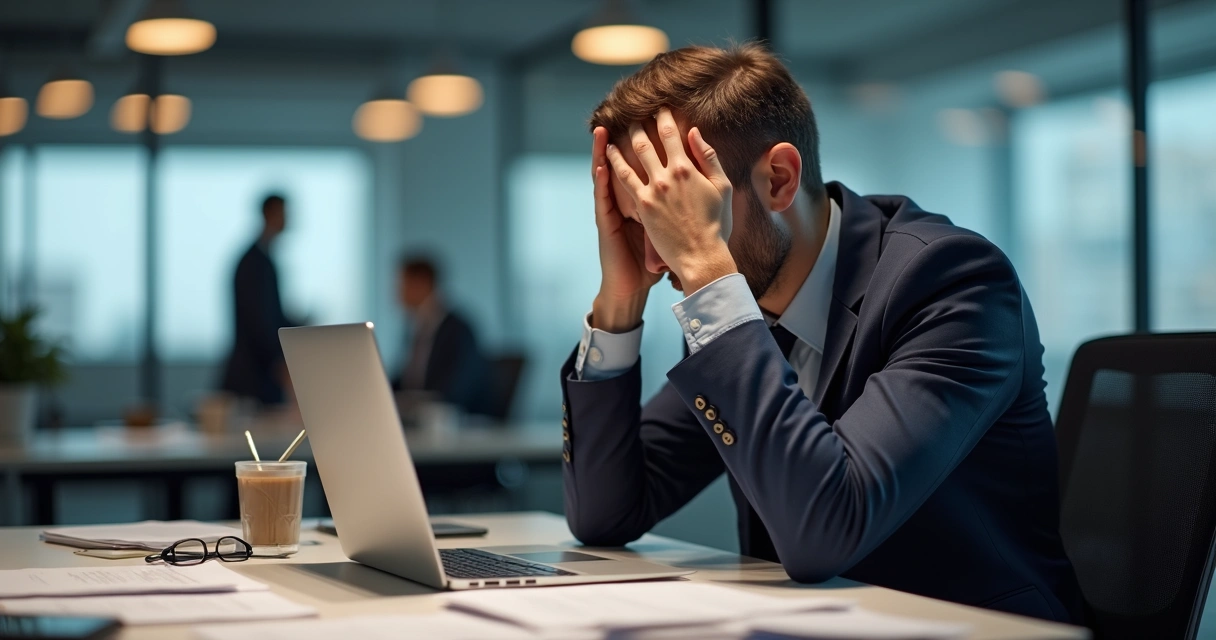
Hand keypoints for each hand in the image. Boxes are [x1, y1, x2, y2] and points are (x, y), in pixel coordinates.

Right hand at [590, 126, 660, 331]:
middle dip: (627, 139)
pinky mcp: (606, 222)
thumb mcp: (668, 227)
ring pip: (607, 175)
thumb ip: (676, 204)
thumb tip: (690, 185)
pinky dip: (602, 179)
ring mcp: (613, 209)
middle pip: (626, 162)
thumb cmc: (655, 258)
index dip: (651, 144)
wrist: (633, 284)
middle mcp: (627, 199)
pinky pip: (603, 197)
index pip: (647, 165)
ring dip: (604, 152)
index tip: (658, 121)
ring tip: (603, 130)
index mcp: (645, 198)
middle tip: (630, 113)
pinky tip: (601, 163)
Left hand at [604, 108, 737, 294]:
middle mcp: (668, 175)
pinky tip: (608, 154)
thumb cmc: (716, 224)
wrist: (701, 256)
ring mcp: (653, 190)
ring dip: (626, 139)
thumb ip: (708, 157)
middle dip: (641, 125)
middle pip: (649, 142)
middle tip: (636, 114)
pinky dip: (615, 163)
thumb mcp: (722, 187)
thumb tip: (694, 132)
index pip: (672, 135)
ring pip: (634, 157)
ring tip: (622, 128)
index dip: (664, 118)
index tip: (660, 109)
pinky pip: (624, 179)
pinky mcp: (642, 206)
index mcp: (688, 168)